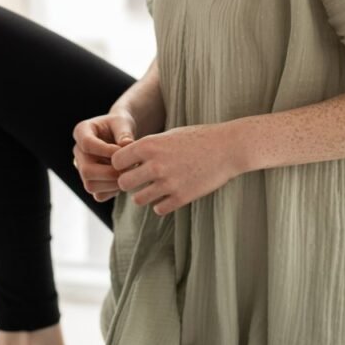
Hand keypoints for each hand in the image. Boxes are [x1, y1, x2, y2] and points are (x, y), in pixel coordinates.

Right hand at [72, 110, 137, 201]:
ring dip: (113, 183)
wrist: (120, 134)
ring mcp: (82, 168)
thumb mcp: (122, 122)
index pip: (87, 144)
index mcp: (82, 132)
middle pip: (86, 170)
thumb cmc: (120, 125)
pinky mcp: (91, 182)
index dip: (105, 150)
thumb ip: (124, 132)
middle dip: (110, 172)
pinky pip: (98, 195)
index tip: (123, 149)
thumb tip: (126, 144)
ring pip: (90, 185)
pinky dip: (113, 191)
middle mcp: (78, 152)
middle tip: (128, 167)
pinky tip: (124, 179)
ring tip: (128, 173)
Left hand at [110, 123, 237, 215]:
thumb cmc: (199, 138)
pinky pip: (158, 209)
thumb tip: (128, 161)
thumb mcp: (169, 135)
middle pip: (123, 183)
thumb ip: (148, 148)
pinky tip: (170, 194)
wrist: (228, 147)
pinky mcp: (181, 197)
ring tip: (155, 188)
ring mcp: (168, 183)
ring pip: (138, 200)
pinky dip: (161, 204)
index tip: (130, 165)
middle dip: (130, 182)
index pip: (116, 161)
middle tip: (140, 179)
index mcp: (150, 145)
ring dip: (144, 195)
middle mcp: (155, 165)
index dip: (121, 164)